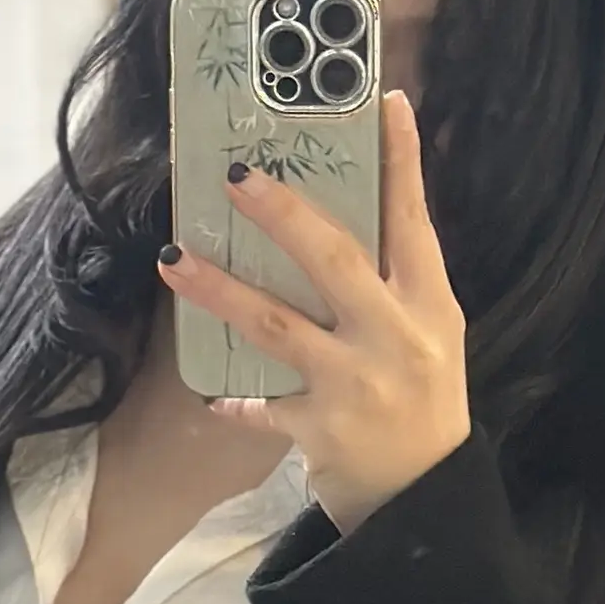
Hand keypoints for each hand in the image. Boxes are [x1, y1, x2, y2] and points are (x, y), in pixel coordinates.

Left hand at [159, 91, 469, 532]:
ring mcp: (356, 384)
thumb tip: (343, 212)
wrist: (425, 500)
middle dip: (282, 214)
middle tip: (237, 175)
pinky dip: (237, 399)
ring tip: (173, 259)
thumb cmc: (421, 402)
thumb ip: (394, 281)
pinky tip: (213, 394)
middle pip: (335, 260)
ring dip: (220, 289)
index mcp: (430, 306)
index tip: (386, 103)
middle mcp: (396, 338)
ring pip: (276, 325)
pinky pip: (262, 405)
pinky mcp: (319, 429)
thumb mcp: (429, 335)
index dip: (402, 163)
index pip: (415, 222)